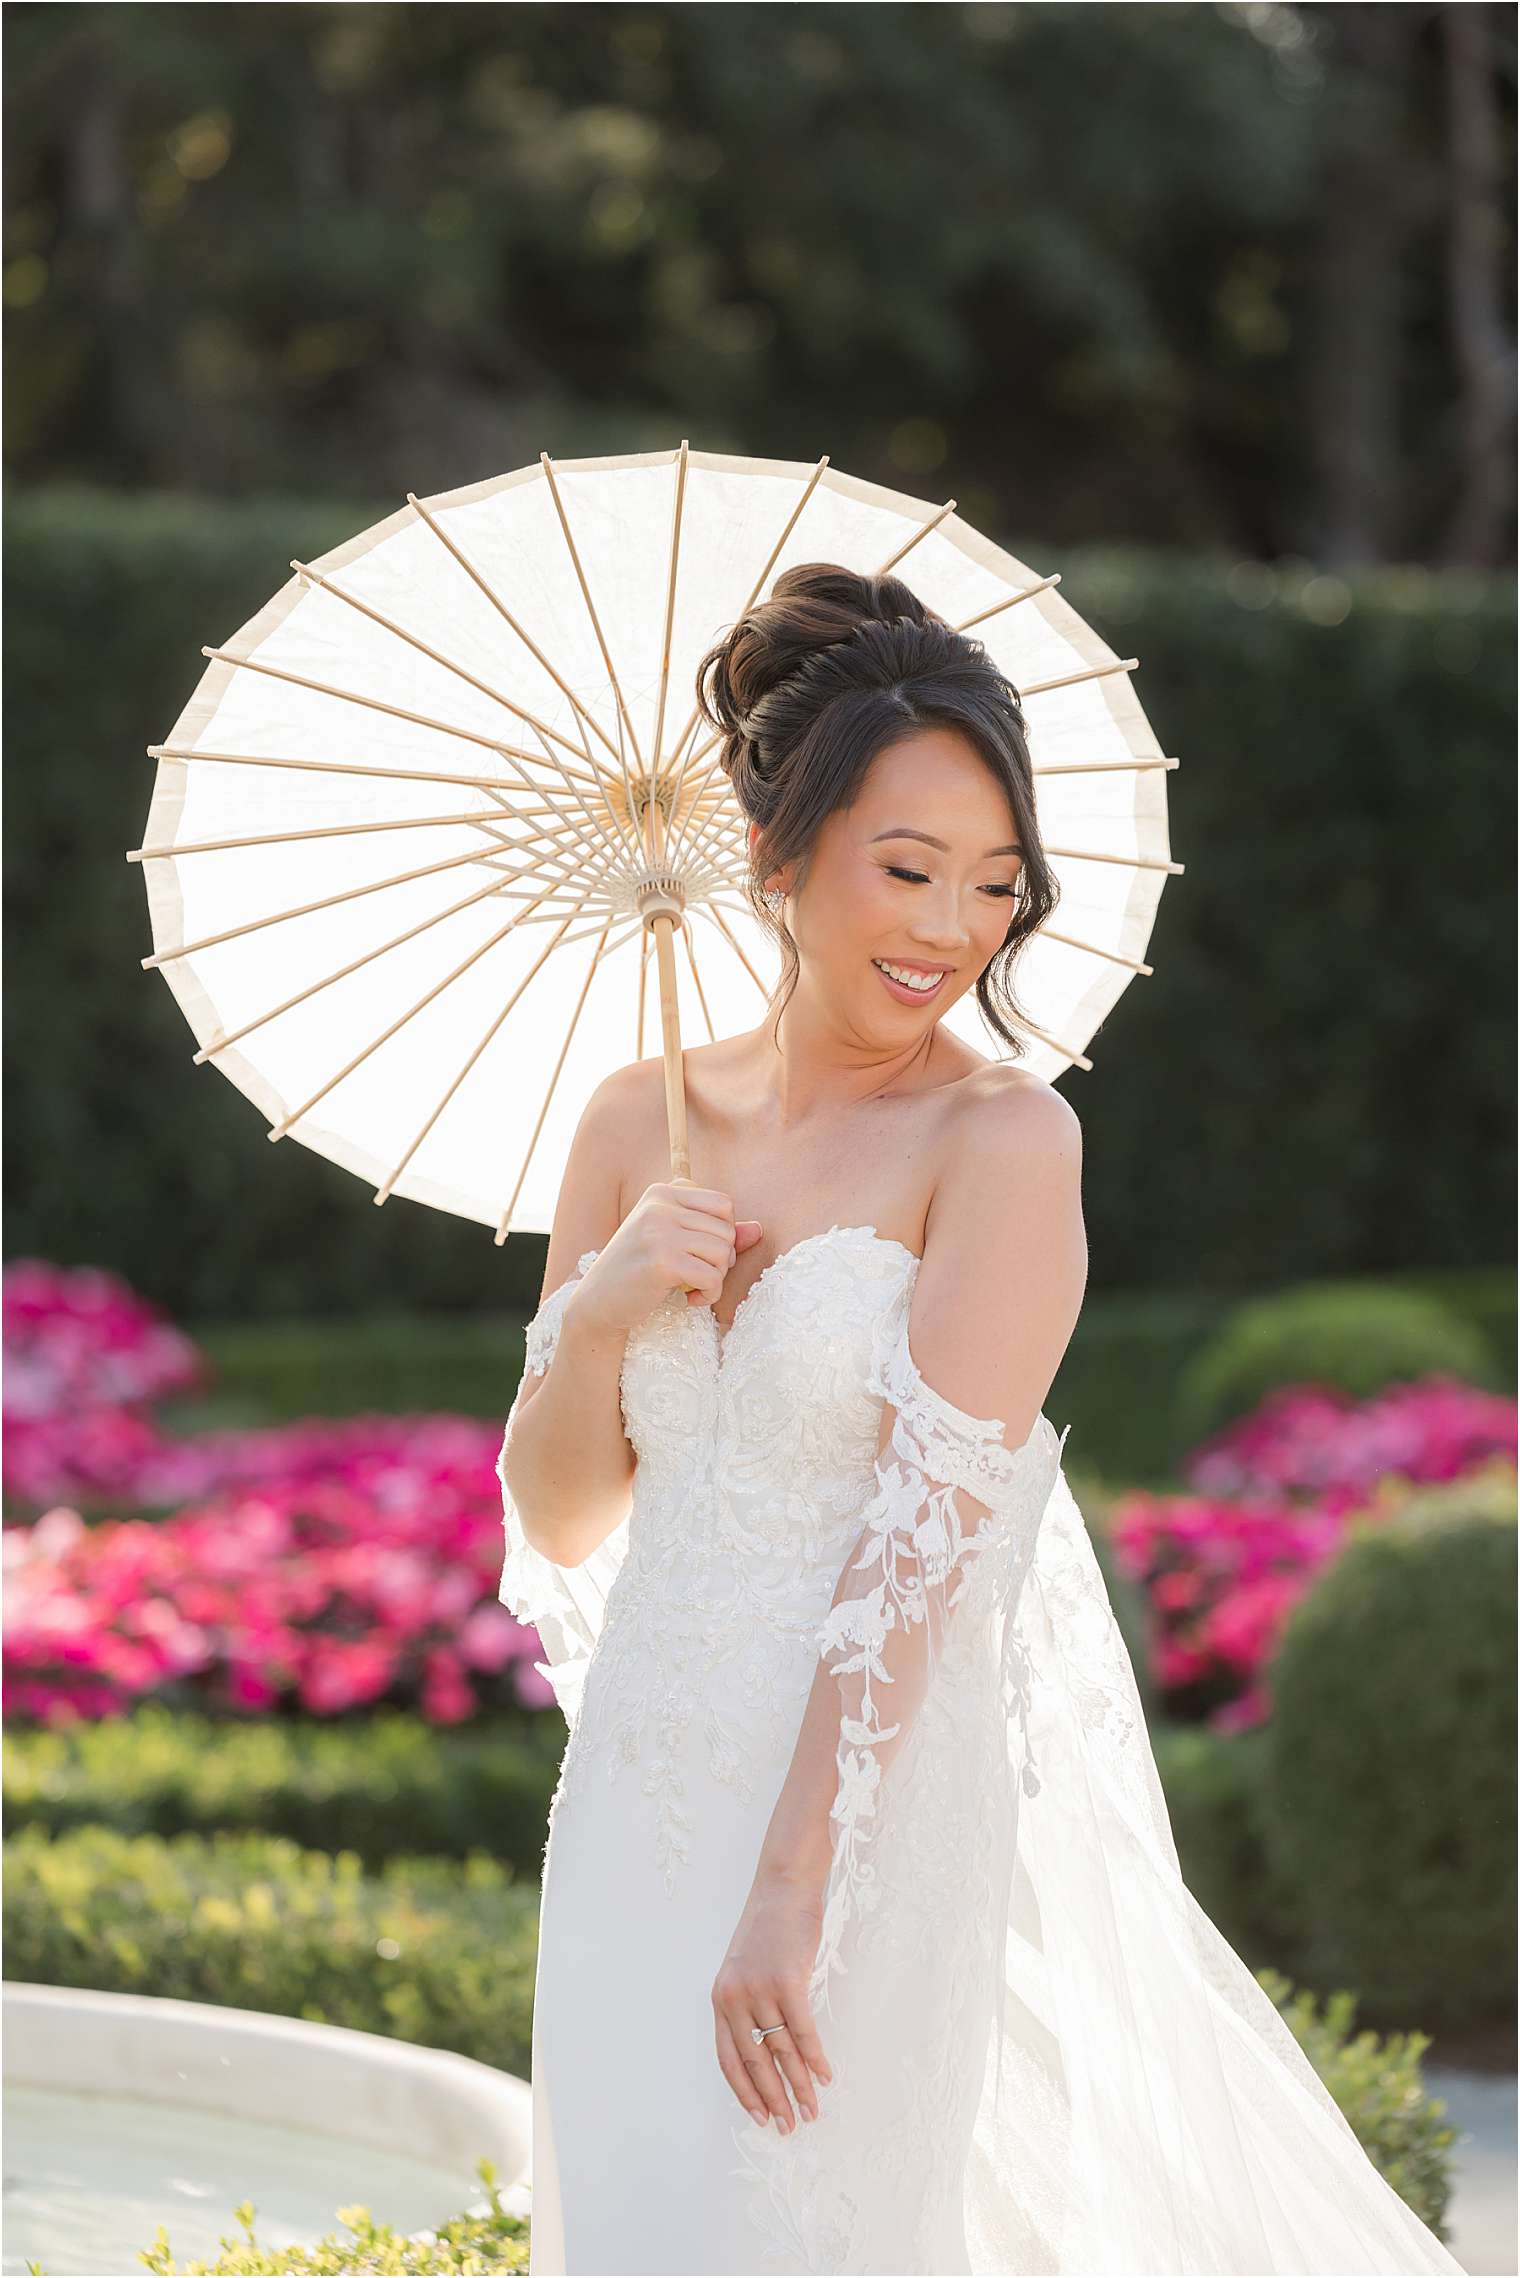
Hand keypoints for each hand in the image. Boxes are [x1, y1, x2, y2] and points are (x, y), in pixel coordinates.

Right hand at [571, 1182, 763, 1338]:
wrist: (597, 1302)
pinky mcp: (662, 1261)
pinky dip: (710, 1294)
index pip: (723, 1204)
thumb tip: (759, 1229)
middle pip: (726, 1229)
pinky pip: (713, 1276)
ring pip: (723, 1252)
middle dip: (722, 1259)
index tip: (702, 1254)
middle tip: (699, 1276)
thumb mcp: (674, 1243)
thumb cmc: (638, 1271)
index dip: (723, 1234)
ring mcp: (660, 1231)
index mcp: (662, 1192)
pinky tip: (691, 1300)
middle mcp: (660, 1206)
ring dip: (716, 1278)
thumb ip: (715, 1233)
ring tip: (694, 1287)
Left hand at [712, 1870, 832, 2133]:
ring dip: (799, 2085)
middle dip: (774, 2098)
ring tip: (812, 2111)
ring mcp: (759, 1989)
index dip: (745, 2092)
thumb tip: (768, 2054)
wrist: (782, 1889)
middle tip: (789, 2127)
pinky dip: (815, 2058)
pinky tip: (825, 2077)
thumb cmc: (769, 1931)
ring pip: (781, 2051)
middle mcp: (735, 1997)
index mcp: (721, 1999)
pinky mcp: (786, 1980)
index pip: (728, 2059)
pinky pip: (802, 2031)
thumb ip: (749, 2007)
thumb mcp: (746, 1970)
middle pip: (755, 2061)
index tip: (760, 2118)